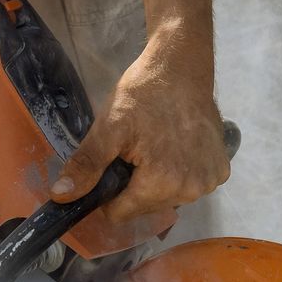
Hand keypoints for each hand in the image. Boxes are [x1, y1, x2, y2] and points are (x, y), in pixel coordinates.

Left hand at [51, 25, 229, 225]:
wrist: (182, 67)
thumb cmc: (144, 93)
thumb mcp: (109, 126)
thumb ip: (87, 165)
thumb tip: (61, 196)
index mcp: (162, 183)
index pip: (121, 214)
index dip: (109, 194)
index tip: (112, 167)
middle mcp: (190, 191)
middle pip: (145, 208)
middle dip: (134, 186)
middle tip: (135, 152)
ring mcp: (209, 182)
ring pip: (168, 199)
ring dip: (157, 181)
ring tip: (157, 148)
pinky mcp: (220, 171)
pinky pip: (190, 186)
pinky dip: (180, 173)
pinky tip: (177, 148)